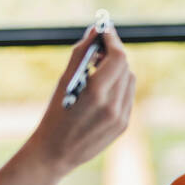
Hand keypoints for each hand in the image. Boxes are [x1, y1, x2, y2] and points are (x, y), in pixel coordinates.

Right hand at [29, 24, 135, 176]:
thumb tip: (95, 30)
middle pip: (125, 67)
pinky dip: (119, 86)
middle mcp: (113, 106)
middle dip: (114, 53)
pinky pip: (128, 96)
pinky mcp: (124, 125)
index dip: (113, 41)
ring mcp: (121, 117)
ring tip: (98, 68)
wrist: (54, 154)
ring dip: (117, 69)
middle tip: (99, 46)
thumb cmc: (54, 115)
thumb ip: (81, 54)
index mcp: (96, 94)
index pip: (118, 57)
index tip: (105, 30)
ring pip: (129, 80)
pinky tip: (102, 87)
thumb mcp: (64, 82)